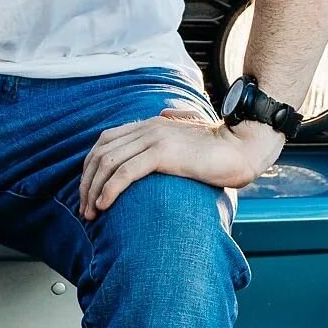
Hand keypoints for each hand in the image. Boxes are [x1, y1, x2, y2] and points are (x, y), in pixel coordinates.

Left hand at [79, 107, 282, 220]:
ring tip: (91, 213)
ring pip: (108, 163)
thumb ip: (174, 125)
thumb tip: (165, 114)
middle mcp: (148, 127)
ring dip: (93, 190)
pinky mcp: (163, 153)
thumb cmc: (221, 150)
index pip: (105, 142)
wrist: (243, 148)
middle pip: (101, 153)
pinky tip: (104, 205)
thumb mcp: (189, 136)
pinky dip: (109, 189)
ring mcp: (154, 138)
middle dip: (87, 183)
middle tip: (84, 209)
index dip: (91, 168)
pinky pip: (125, 172)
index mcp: (151, 124)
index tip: (88, 192)